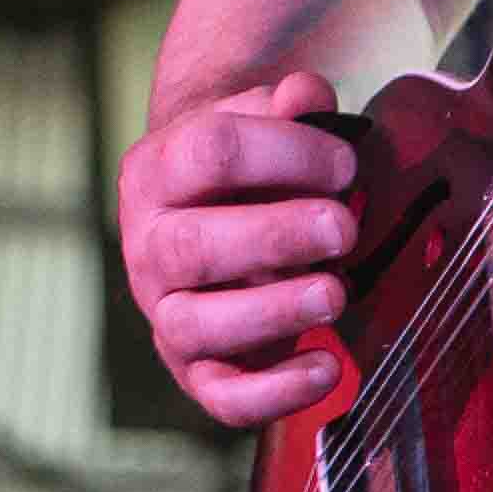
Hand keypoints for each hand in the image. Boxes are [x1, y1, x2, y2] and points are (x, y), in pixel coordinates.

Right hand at [116, 70, 362, 433]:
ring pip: (197, 325)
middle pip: (193, 245)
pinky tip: (328, 367)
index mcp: (156, 172)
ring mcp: (165, 312)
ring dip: (273, 310)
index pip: (208, 153)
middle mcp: (147, 245)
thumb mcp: (260, 122)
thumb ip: (287, 105)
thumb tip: (306, 96)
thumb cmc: (245, 168)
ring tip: (335, 292)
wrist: (210, 216)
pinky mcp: (195, 370)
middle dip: (276, 235)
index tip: (345, 164)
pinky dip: (274, 392)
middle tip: (342, 227)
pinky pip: (222, 395)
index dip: (285, 153)